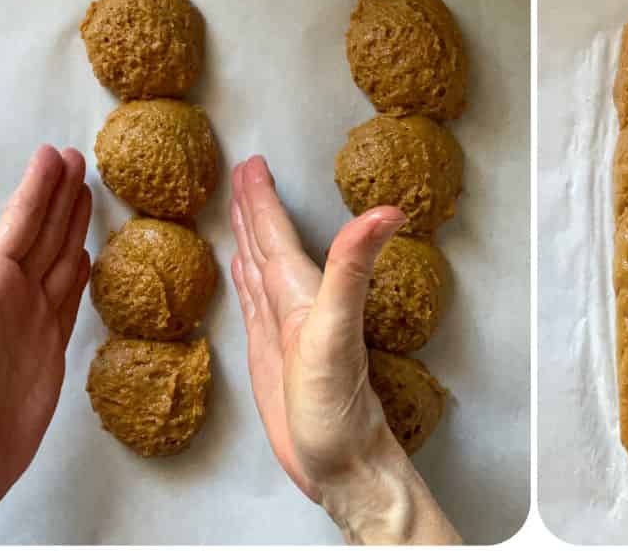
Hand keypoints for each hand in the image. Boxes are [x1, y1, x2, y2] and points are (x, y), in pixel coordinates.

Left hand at [0, 145, 91, 538]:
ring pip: (58, 259)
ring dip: (71, 223)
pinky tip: (86, 254)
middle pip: (40, 234)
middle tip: (75, 159)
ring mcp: (28, 326)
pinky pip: (69, 300)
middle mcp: (7, 302)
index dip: (35, 191)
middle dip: (57, 195)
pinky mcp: (48, 353)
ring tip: (85, 190)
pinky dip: (80, 272)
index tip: (51, 156)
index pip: (16, 228)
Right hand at [230, 155, 458, 544]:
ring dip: (249, 236)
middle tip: (242, 170)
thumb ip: (353, 269)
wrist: (341, 462)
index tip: (252, 164)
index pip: (276, 235)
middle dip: (254, 207)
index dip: (262, 200)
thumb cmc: (339, 405)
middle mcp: (294, 302)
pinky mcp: (272, 355)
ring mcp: (283, 327)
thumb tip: (388, 213)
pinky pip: (253, 303)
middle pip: (267, 243)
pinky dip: (244, 279)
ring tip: (239, 206)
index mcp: (303, 291)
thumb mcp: (338, 330)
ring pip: (259, 268)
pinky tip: (241, 269)